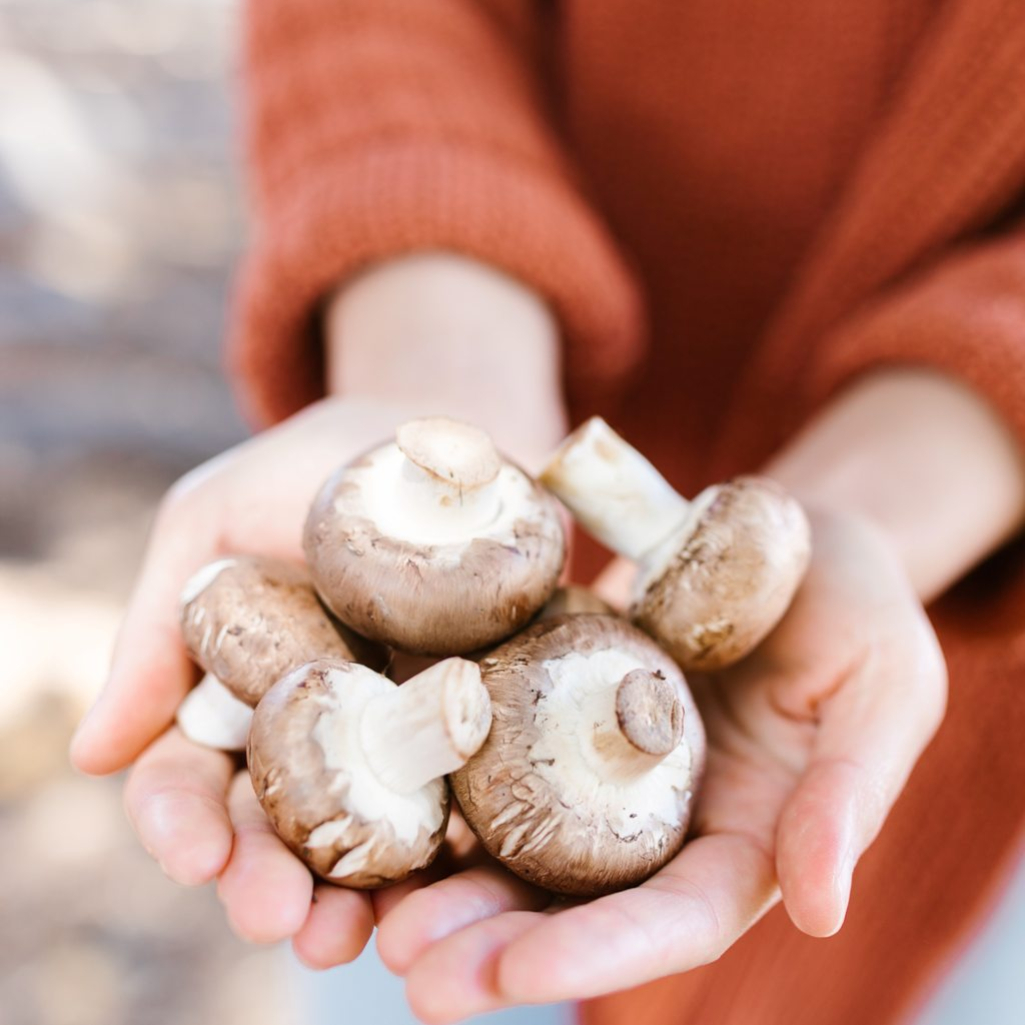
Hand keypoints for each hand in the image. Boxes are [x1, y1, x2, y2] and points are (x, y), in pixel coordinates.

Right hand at [70, 398, 441, 961]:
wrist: (441, 438)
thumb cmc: (314, 468)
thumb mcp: (213, 521)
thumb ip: (156, 630)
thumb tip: (95, 756)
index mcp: (236, 693)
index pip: (193, 778)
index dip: (182, 821)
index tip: (194, 854)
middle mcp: (313, 730)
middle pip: (278, 826)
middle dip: (268, 880)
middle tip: (277, 920)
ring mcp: (398, 735)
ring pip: (364, 837)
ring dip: (352, 896)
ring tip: (348, 939)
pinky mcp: (478, 727)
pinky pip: (462, 801)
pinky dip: (450, 854)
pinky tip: (445, 887)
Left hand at [371, 508, 946, 1021]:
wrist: (791, 532)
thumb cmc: (860, 606)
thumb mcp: (882, 687)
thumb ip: (852, 792)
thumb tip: (821, 908)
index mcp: (744, 836)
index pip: (673, 917)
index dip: (600, 952)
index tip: (517, 977)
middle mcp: (661, 816)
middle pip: (576, 898)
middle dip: (495, 942)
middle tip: (412, 972)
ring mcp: (601, 760)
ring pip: (519, 836)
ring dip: (448, 882)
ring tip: (372, 918)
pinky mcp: (558, 698)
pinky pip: (494, 745)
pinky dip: (441, 779)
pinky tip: (380, 794)